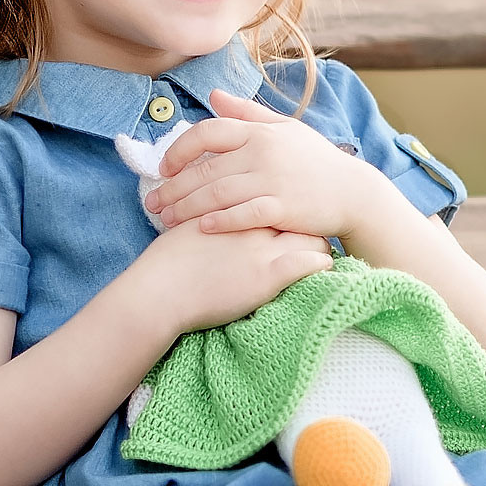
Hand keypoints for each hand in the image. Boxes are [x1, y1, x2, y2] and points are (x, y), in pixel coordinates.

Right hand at [132, 217, 333, 332]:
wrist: (161, 291)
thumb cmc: (168, 261)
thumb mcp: (190, 225)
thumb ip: (210, 213)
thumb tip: (217, 211)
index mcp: (237, 209)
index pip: (276, 194)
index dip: (289, 201)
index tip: (294, 210)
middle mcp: (255, 223)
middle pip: (299, 212)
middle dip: (310, 219)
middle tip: (316, 225)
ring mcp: (265, 248)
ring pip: (312, 236)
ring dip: (319, 242)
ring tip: (321, 248)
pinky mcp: (270, 275)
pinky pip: (311, 263)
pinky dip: (320, 264)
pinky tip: (324, 268)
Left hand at [143, 88, 385, 239]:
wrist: (353, 193)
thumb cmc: (316, 161)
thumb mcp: (286, 129)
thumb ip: (247, 113)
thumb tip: (214, 95)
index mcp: (259, 132)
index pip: (206, 132)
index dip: (179, 150)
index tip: (164, 168)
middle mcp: (262, 153)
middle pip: (204, 170)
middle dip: (173, 189)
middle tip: (152, 204)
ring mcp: (273, 181)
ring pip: (217, 194)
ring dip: (187, 209)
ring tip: (167, 221)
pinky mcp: (284, 209)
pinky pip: (243, 215)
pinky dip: (220, 222)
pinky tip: (202, 229)